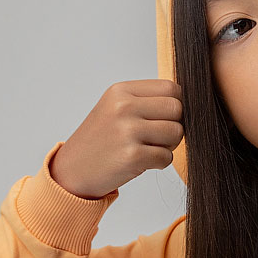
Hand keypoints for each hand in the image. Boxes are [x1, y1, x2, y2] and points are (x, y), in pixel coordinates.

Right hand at [51, 79, 184, 198]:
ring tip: (148, 148)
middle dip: (175, 125)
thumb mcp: (116, 108)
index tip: (162, 118)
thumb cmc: (101, 141)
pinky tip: (141, 162)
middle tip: (157, 137)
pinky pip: (167, 157)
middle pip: (177, 109)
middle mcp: (124, 107)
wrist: (73, 170)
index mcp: (121, 91)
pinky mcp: (132, 156)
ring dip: (169, 145)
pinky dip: (159, 163)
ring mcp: (127, 131)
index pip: (171, 88)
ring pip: (176, 133)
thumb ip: (146, 101)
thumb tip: (185, 103)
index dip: (174, 105)